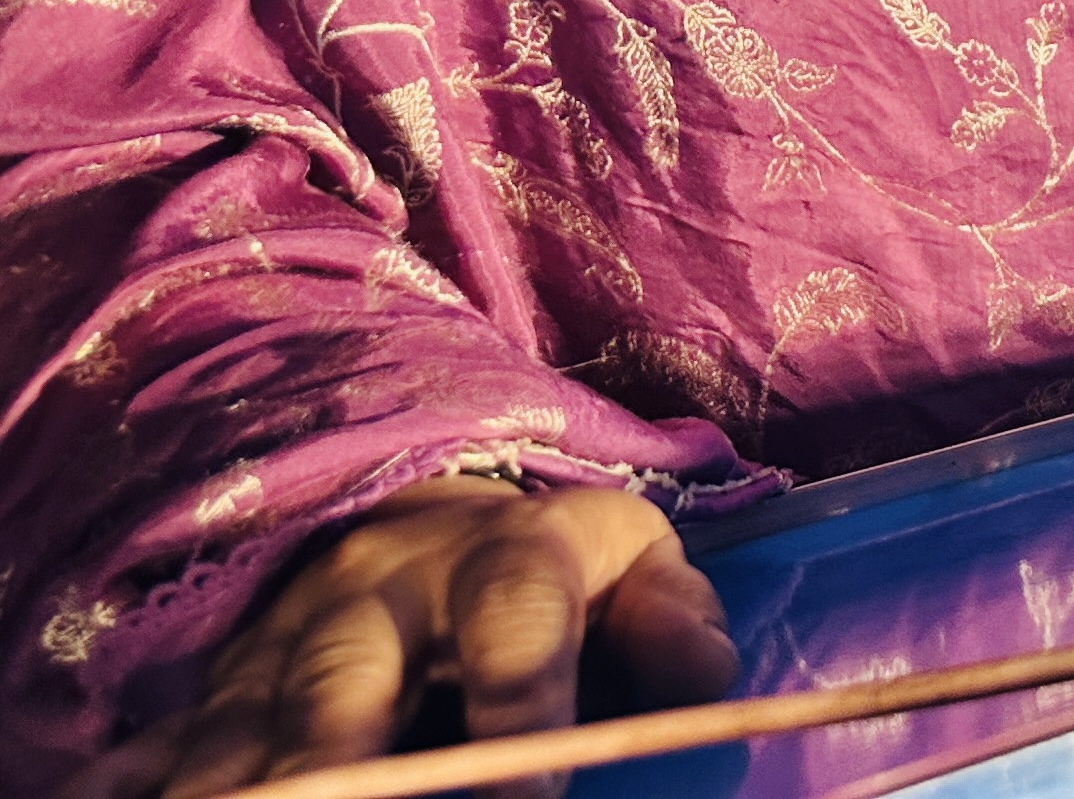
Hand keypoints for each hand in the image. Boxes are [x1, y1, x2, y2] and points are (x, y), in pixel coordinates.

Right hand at [61, 478, 732, 798]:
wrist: (428, 519)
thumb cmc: (554, 572)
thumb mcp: (631, 565)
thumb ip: (672, 616)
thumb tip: (704, 676)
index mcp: (505, 555)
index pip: (514, 618)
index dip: (519, 700)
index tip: (530, 787)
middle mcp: (379, 593)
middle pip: (345, 674)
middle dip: (337, 754)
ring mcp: (286, 643)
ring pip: (244, 719)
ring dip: (238, 784)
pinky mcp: (220, 689)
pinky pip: (169, 741)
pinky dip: (150, 781)